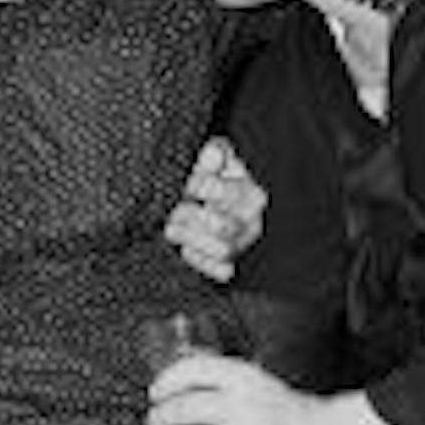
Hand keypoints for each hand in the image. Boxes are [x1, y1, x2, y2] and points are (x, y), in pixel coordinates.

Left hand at [145, 357, 404, 424]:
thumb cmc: (289, 413)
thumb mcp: (257, 382)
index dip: (167, 381)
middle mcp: (242, 405)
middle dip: (161, 416)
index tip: (155, 391)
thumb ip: (221, 378)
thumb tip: (176, 376)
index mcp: (246, 378)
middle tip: (155, 420)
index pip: (193, 370)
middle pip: (183, 408)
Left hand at [165, 137, 266, 283]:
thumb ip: (211, 156)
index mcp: (250, 193)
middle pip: (225, 226)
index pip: (225, 192)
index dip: (201, 186)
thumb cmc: (215, 179)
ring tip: (171, 228)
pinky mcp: (232, 264)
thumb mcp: (213, 162)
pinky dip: (201, 261)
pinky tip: (186, 248)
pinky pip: (222, 272)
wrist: (215, 204)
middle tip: (175, 210)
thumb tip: (213, 153)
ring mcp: (243, 245)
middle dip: (193, 217)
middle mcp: (252, 221)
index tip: (187, 184)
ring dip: (192, 238)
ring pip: (223, 249)